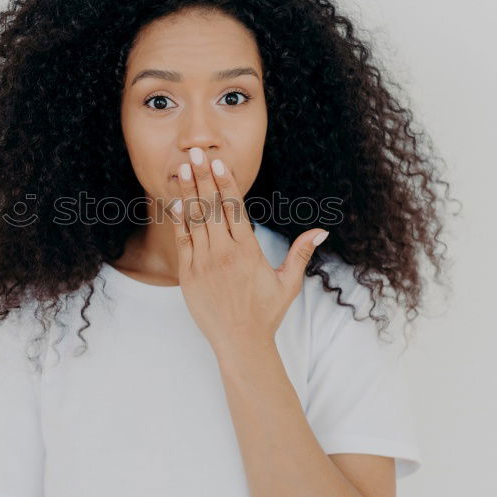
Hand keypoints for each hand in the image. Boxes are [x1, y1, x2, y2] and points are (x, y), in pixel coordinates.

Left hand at [169, 147, 328, 354]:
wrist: (240, 343)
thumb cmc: (266, 314)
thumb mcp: (288, 283)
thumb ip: (301, 253)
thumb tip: (321, 231)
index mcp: (248, 252)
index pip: (235, 209)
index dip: (226, 184)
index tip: (219, 163)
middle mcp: (224, 254)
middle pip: (212, 208)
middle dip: (203, 178)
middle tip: (196, 153)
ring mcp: (203, 264)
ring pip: (194, 221)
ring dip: (188, 192)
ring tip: (182, 168)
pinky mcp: (188, 275)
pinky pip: (182, 241)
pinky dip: (178, 221)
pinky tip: (175, 201)